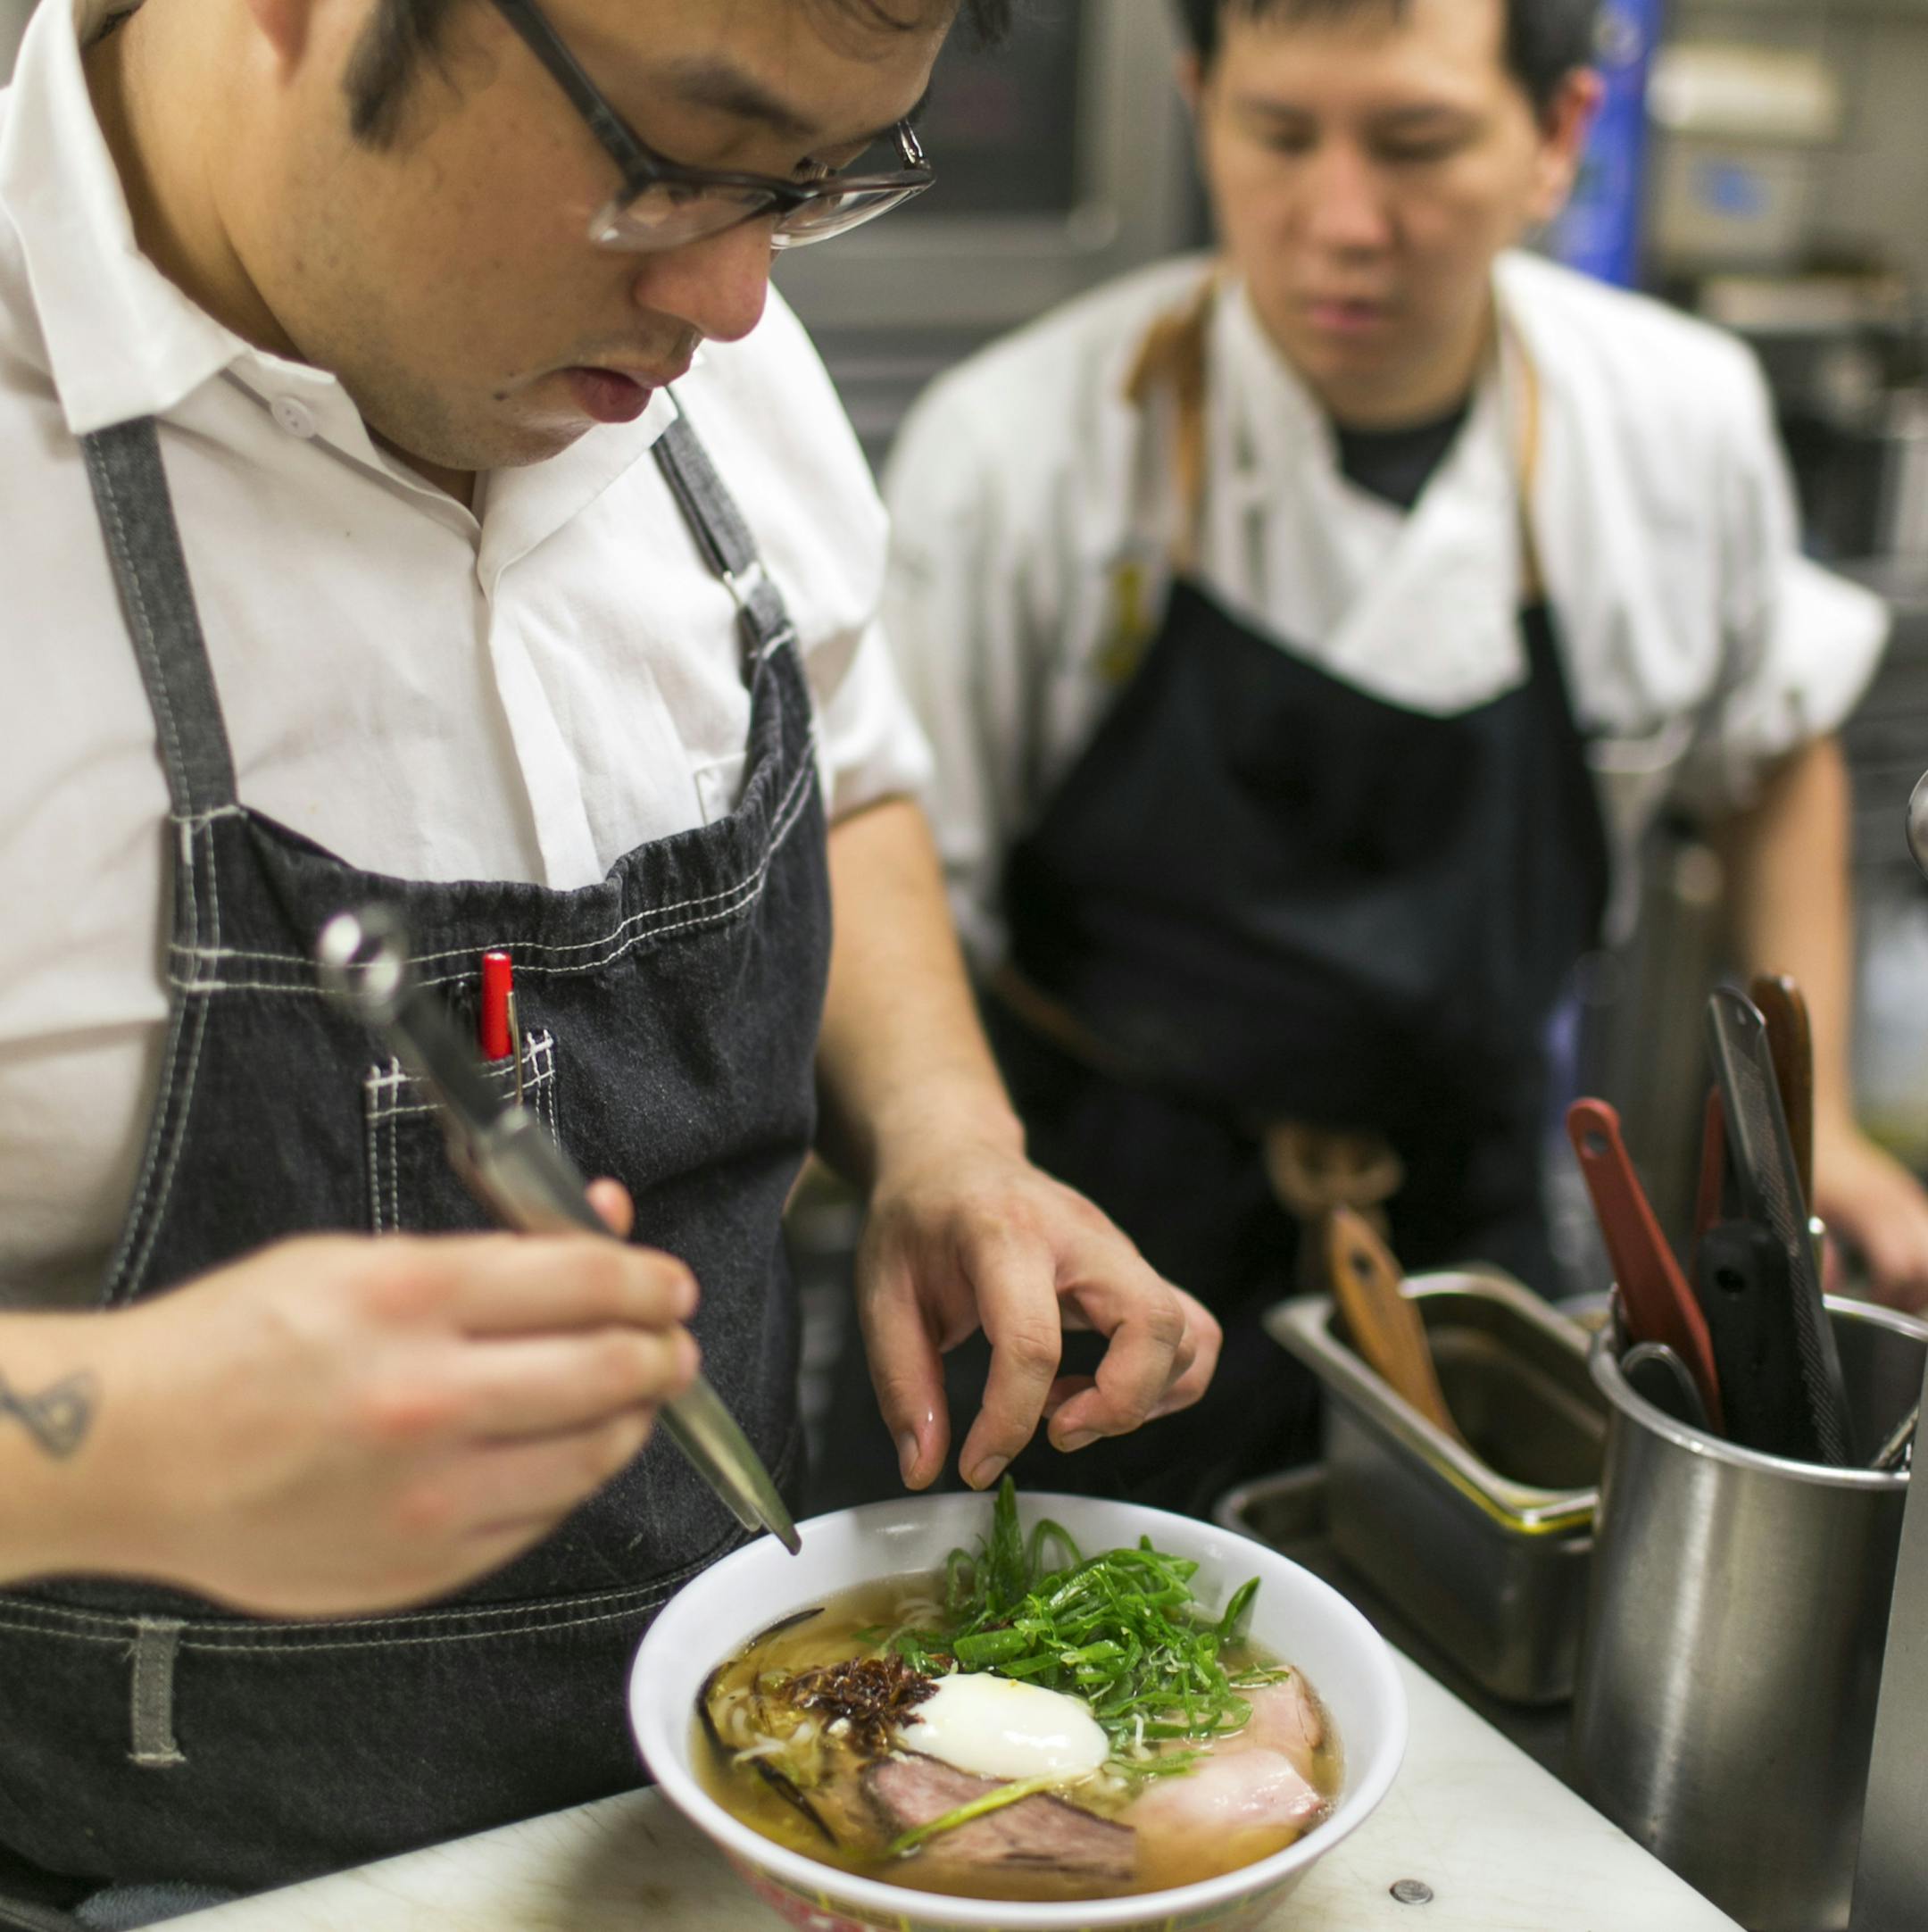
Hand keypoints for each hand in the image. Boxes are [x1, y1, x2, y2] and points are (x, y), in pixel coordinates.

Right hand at [80, 1189, 699, 1613]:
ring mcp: (428, 1495)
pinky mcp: (421, 1566)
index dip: (649, 1280)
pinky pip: (539, 1519)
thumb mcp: (357, 1255)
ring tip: (636, 1397)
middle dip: (662, 1351)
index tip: (669, 1285)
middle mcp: (428, 1398)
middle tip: (672, 1343)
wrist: (126, 1454)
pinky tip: (562, 1453)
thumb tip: (604, 1223)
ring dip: (634, 1418)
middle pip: (609, 1370)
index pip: (585, 1280)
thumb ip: (492, 1248)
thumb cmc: (235, 1343)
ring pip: (593, 1456)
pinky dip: (568, 1480)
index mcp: (410, 1299)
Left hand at [853, 1139, 1220, 1490]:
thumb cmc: (917, 1221)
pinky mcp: (1135, 1271)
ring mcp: (1119, 1250)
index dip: (1010, 1422)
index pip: (1033, 1340)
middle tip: (1055, 1433)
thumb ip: (903, 1386)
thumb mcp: (881, 1296)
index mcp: (1005, 1235)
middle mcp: (1081, 1236)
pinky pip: (1191, 1331)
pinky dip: (1165, 1381)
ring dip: (1142, 1396)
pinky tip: (1097, 1394)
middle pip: (1152, 1322)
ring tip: (1067, 1410)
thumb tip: (925, 1469)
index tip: (978, 1466)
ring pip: (1187, 1330)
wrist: (951, 1156)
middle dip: (1118, 1404)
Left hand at [1813, 1119, 1927, 1311]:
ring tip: (1899, 1294)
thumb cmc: (1810, 1167)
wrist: (1822, 1130)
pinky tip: (1907, 1273)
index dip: (1889, 1295)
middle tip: (1888, 1307)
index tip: (1870, 1304)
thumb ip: (1817, 1249)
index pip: (1899, 1266)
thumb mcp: (1801, 1207)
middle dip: (1914, 1294)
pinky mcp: (1915, 1199)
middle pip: (1926, 1266)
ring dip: (1924, 1281)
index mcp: (1869, 1209)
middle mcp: (1898, 1203)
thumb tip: (1832, 1287)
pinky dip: (1926, 1261)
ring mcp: (1911, 1199)